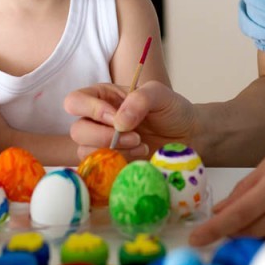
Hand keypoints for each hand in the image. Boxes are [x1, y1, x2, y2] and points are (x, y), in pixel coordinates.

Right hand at [65, 80, 197, 159]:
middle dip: (105, 136)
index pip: (75, 102)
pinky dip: (117, 166)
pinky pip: (99, 170)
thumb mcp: (160, 94)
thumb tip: (118, 123)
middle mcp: (97, 120)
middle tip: (135, 136)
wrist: (189, 135)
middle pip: (77, 131)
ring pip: (85, 152)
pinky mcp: (110, 164)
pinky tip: (139, 158)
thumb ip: (139, 99)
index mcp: (103, 97)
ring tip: (141, 145)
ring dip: (114, 152)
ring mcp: (102, 144)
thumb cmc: (172, 110)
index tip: (117, 118)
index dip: (92, 111)